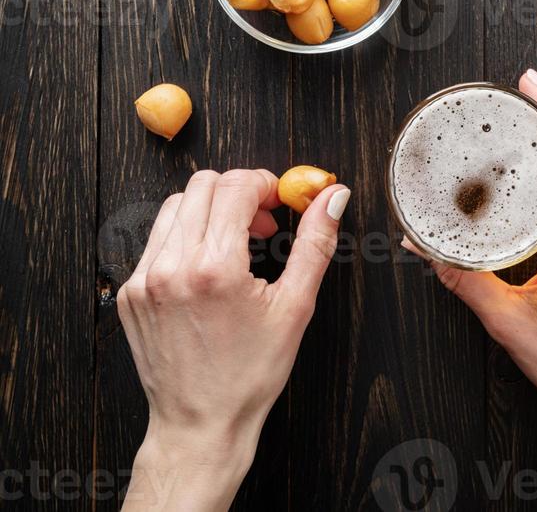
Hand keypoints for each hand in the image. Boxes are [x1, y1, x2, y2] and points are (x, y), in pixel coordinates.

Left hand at [118, 168, 350, 511]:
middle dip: (238, 191)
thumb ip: (315, 243)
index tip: (278, 201)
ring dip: (210, 209)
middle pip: (203, 184)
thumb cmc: (249, 374)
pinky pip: (158, 237)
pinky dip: (186, 235)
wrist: (200, 425)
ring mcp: (146, 278)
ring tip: (234, 242)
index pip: (236, 185)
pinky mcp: (132, 291)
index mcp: (216, 268)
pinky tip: (208, 263)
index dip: (265, 183)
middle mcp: (173, 266)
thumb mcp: (295, 306)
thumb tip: (332, 199)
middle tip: (260, 221)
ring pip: (176, 204)